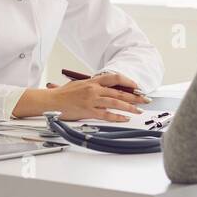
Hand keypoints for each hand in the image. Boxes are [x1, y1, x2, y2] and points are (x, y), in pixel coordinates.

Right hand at [19, 72, 149, 121]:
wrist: (51, 101)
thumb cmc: (64, 93)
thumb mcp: (80, 84)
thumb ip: (94, 85)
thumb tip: (107, 88)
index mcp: (92, 81)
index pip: (115, 78)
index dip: (128, 82)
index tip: (137, 87)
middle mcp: (94, 89)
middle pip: (119, 92)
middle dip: (135, 96)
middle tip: (145, 99)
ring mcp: (92, 101)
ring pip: (116, 103)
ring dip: (130, 107)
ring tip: (138, 110)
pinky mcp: (88, 111)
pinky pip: (106, 115)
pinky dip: (117, 117)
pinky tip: (124, 118)